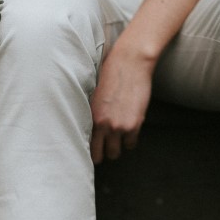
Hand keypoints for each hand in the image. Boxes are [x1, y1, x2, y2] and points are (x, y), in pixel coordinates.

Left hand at [89, 43, 155, 163]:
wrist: (131, 63)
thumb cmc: (111, 74)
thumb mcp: (94, 96)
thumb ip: (92, 114)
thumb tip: (90, 129)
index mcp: (90, 117)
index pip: (85, 146)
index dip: (89, 151)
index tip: (91, 151)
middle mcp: (102, 125)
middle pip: (99, 156)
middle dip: (102, 153)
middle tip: (105, 148)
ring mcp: (119, 126)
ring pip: (115, 153)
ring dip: (117, 148)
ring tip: (118, 140)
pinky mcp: (134, 124)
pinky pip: (131, 144)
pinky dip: (130, 141)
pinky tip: (129, 132)